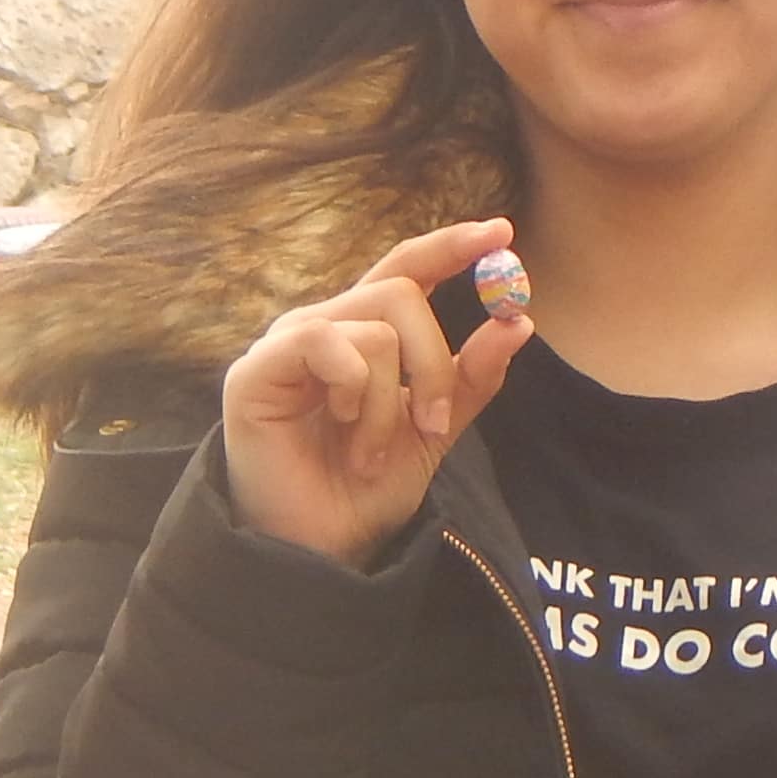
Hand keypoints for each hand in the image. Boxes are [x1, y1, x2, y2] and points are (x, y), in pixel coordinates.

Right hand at [216, 219, 531, 567]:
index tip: (502, 232)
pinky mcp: (258, 367)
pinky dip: (353, 388)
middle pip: (402, 292)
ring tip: (371, 451)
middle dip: (434, 362)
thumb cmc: (368, 485)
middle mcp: (327, 324)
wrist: (322, 545)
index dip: (451, 245)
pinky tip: (342, 426)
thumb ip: (472, 377)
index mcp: (366, 331)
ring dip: (390, 401)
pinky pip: (325, 341)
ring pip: (374, 327)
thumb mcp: (435, 427)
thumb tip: (518, 321)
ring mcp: (290, 343)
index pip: (408, 267)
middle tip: (435, 422)